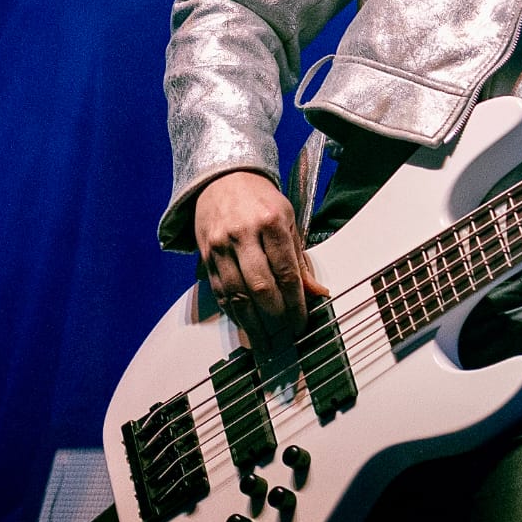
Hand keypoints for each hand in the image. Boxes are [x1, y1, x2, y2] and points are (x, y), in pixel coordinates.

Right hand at [194, 170, 328, 349]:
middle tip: (286, 335)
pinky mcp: (205, 256)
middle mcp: (243, 235)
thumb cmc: (260, 200)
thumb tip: (316, 292)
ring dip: (252, 323)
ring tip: (266, 342)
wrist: (222, 179)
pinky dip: (234, 312)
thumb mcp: (288, 220)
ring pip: (236, 294)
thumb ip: (300, 259)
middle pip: (260, 287)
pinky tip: (246, 324)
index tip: (302, 321)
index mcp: (270, 222)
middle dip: (275, 317)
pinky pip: (220, 292)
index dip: (295, 303)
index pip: (286, 272)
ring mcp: (220, 246)